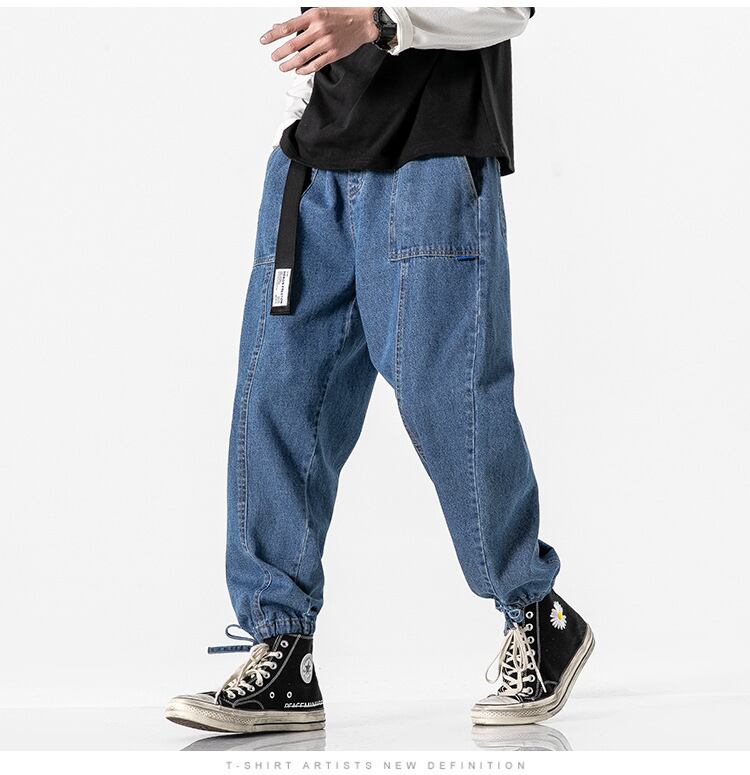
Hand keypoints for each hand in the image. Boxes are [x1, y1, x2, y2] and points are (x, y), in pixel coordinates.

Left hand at [260, 7, 378, 74]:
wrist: (363, 22)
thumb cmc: (341, 15)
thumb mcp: (319, 12)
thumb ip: (300, 21)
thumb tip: (280, 27)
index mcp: (313, 16)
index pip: (287, 27)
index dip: (273, 35)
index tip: (264, 41)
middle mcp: (318, 29)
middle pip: (292, 44)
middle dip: (280, 53)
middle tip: (274, 57)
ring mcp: (326, 43)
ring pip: (302, 57)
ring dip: (289, 64)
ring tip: (283, 67)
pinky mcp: (334, 54)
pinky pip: (315, 65)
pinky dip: (305, 69)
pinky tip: (299, 70)